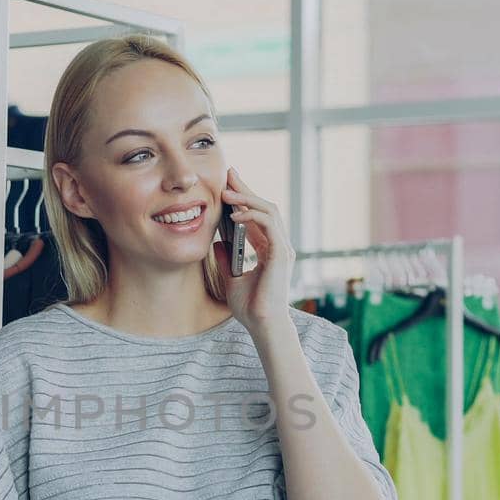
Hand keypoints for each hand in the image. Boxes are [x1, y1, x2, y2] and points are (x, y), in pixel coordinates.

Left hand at [216, 167, 294, 336]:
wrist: (262, 325)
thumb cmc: (250, 308)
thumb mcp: (231, 278)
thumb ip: (227, 259)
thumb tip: (217, 243)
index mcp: (269, 250)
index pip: (257, 217)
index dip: (244, 199)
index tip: (228, 184)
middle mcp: (279, 246)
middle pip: (264, 208)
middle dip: (246, 190)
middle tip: (229, 175)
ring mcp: (283, 248)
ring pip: (270, 211)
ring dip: (248, 199)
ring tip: (227, 192)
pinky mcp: (282, 254)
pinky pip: (269, 225)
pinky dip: (253, 215)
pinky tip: (235, 214)